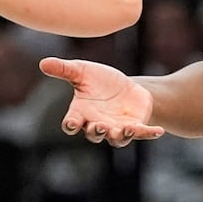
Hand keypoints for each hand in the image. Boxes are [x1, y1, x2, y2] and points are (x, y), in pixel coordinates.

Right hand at [40, 57, 161, 146]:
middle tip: (99, 126)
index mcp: (82, 113)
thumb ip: (64, 70)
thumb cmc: (100, 82)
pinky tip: (159, 131)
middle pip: (94, 133)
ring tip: (126, 128)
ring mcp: (116, 128)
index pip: (72, 123)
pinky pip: (141, 133)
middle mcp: (97, 124)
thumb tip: (42, 63)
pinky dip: (149, 133)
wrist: (126, 88)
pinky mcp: (135, 127)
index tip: (72, 123)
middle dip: (96, 131)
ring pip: (116, 138)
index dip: (71, 124)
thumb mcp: (82, 71)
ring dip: (121, 135)